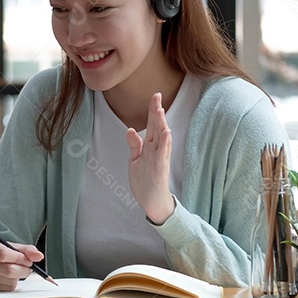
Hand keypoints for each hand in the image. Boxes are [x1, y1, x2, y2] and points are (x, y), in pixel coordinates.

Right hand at [0, 237, 44, 290]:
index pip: (4, 254)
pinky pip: (6, 289)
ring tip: (15, 270)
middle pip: (8, 270)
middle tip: (27, 267)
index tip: (28, 260)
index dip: (19, 258)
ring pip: (9, 281)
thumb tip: (38, 256)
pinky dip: (12, 284)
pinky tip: (9, 277)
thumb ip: (27, 250)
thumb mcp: (11, 246)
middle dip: (23, 270)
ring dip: (18, 277)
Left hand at [127, 92, 174, 223]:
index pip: (152, 125)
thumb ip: (134, 145)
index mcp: (150, 147)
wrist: (152, 202)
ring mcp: (159, 158)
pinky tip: (166, 132)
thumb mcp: (135, 160)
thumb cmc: (145, 181)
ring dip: (161, 124)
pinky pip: (163, 154)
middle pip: (157, 127)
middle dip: (156, 112)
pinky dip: (165, 143)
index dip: (152, 111)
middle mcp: (156, 150)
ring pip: (161, 138)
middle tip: (157, 95)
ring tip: (160, 110)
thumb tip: (130, 130)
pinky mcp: (160, 168)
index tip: (154, 96)